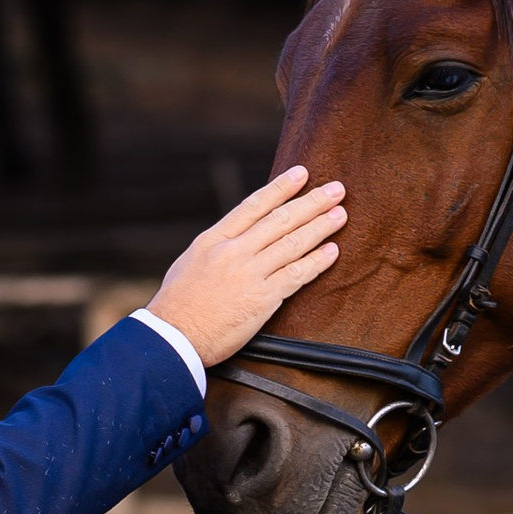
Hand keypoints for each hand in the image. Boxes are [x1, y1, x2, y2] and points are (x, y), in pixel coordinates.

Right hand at [147, 165, 344, 369]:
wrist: (173, 339)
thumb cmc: (177, 305)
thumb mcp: (190, 262)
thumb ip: (216, 247)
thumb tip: (239, 235)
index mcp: (213, 240)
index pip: (253, 206)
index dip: (280, 188)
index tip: (301, 174)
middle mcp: (233, 252)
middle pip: (280, 220)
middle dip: (311, 202)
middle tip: (336, 190)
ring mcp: (249, 274)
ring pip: (292, 243)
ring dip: (320, 227)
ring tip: (340, 215)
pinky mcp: (262, 299)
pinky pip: (296, 275)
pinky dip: (316, 262)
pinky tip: (331, 251)